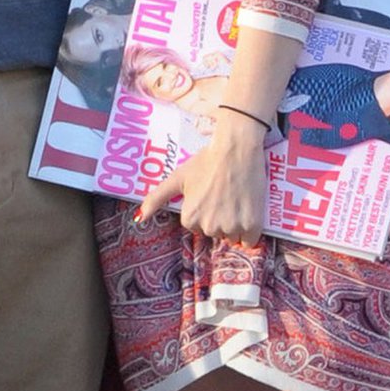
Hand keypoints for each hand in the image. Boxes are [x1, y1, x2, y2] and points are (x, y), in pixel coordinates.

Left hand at [137, 114, 268, 243]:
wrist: (236, 149)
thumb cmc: (205, 161)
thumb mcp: (177, 178)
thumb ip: (156, 199)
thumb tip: (137, 218)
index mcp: (190, 218)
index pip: (197, 226)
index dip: (204, 210)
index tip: (210, 195)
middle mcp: (209, 227)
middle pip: (215, 232)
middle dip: (219, 218)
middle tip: (224, 195)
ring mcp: (231, 227)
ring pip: (232, 236)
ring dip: (235, 224)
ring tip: (236, 200)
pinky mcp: (252, 225)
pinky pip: (250, 241)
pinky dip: (250, 231)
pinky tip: (248, 212)